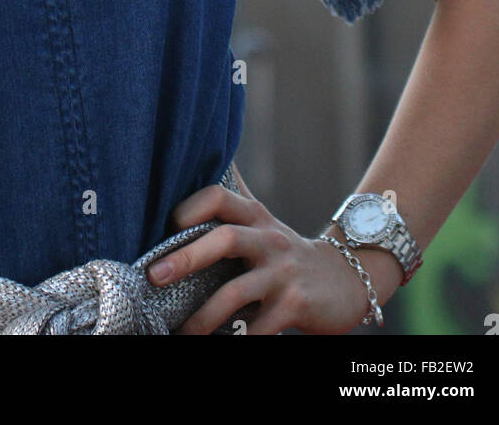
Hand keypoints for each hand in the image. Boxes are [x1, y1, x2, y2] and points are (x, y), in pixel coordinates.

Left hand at [146, 173, 380, 334]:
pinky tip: (219, 344)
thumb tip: (209, 153)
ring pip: (236, 292)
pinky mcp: (296, 305)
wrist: (346, 280)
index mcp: (255, 216)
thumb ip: (235, 195)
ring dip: (203, 317)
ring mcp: (283, 273)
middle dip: (185, 258)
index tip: (166, 225)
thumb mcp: (262, 221)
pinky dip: (236, 340)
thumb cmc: (285, 251)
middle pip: (225, 239)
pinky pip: (258, 328)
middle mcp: (269, 239)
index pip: (220, 197)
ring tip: (181, 333)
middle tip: (153, 276)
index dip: (191, 206)